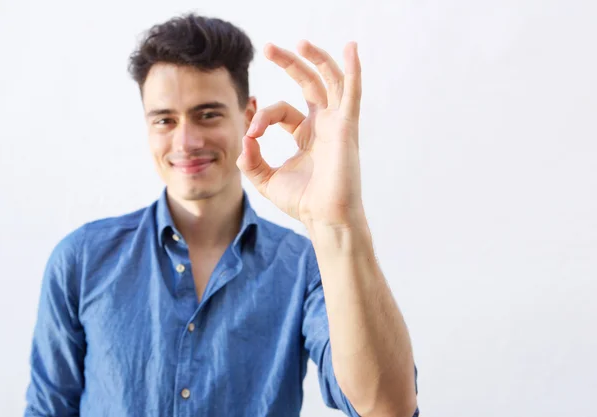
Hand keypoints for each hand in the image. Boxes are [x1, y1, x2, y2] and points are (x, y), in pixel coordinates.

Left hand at [236, 40, 363, 227]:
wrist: (324, 217)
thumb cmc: (303, 202)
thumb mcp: (267, 179)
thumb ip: (251, 160)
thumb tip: (244, 139)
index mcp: (306, 135)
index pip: (281, 111)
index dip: (262, 116)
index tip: (252, 132)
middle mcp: (323, 125)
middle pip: (308, 84)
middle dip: (289, 64)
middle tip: (269, 48)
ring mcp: (337, 124)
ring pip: (330, 81)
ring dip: (315, 59)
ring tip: (299, 42)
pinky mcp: (346, 127)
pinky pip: (352, 93)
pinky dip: (353, 70)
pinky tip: (350, 48)